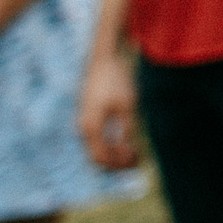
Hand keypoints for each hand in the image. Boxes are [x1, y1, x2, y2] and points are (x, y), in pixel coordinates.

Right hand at [79, 49, 141, 171]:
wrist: (105, 58)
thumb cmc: (117, 80)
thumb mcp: (128, 105)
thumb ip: (128, 129)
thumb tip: (131, 147)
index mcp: (91, 127)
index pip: (102, 158)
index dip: (120, 164)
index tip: (139, 160)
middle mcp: (84, 127)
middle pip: (97, 157)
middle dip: (117, 162)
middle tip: (138, 160)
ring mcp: (85, 121)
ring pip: (97, 148)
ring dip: (115, 154)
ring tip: (135, 151)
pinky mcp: (90, 115)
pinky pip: (98, 138)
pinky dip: (111, 144)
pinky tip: (126, 139)